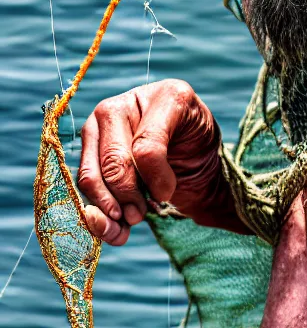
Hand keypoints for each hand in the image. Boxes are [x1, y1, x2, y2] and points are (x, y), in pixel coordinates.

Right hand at [78, 79, 220, 244]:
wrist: (189, 152)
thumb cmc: (197, 146)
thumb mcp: (202, 149)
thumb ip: (165, 166)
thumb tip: (129, 212)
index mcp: (165, 97)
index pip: (147, 147)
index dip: (156, 178)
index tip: (167, 193)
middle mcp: (124, 105)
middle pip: (114, 163)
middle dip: (128, 198)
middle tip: (141, 214)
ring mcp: (99, 125)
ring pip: (92, 176)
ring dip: (109, 210)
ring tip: (129, 222)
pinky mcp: (87, 149)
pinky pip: (83, 185)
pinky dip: (97, 216)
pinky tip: (115, 230)